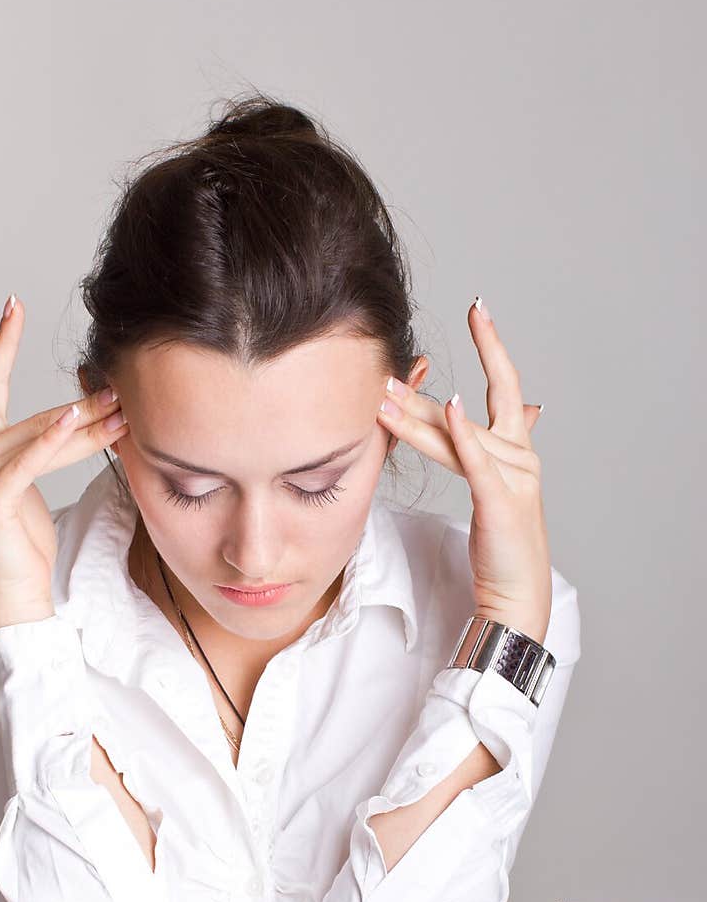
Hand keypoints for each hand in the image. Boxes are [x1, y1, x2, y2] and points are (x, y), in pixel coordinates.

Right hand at [0, 295, 129, 633]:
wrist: (16, 593)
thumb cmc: (25, 539)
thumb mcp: (35, 479)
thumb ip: (39, 441)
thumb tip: (59, 409)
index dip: (2, 342)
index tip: (13, 304)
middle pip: (35, 419)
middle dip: (83, 407)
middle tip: (123, 391)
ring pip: (39, 440)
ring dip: (85, 426)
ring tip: (121, 412)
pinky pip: (28, 464)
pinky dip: (52, 443)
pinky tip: (73, 421)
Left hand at [376, 300, 551, 643]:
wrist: (517, 595)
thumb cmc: (500, 546)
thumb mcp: (492, 488)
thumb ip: (478, 447)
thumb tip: (467, 411)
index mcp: (517, 449)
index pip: (504, 385)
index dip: (492, 344)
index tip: (477, 307)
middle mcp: (520, 454)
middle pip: (469, 409)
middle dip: (426, 388)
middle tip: (390, 365)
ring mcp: (515, 476)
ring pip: (458, 435)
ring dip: (416, 415)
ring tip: (381, 396)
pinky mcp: (501, 501)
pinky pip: (478, 460)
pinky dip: (463, 433)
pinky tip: (450, 406)